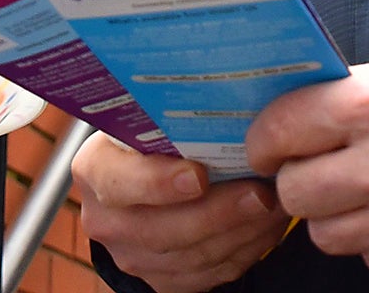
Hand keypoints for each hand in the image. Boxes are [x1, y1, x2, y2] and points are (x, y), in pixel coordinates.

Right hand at [73, 133, 288, 292]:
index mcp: (94, 169)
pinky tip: (265, 227)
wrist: (142, 181)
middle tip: (261, 194)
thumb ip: (170, 117)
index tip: (200, 175)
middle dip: (219, 213)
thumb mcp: (148, 119)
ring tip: (274, 206)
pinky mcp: (160, 282)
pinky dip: (243, 252)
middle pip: (162, 230)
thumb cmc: (153, 137)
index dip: (158, 183)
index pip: (119, 183)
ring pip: (192, 258)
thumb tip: (226, 95)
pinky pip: (208, 275)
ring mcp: (131, 256)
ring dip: (241, 233)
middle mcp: (105, 219)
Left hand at [247, 42, 368, 283]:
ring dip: (337, 214)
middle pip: (296, 192)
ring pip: (330, 235)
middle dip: (296, 178)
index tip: (268, 141)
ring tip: (364, 190)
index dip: (266, 135)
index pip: (283, 128)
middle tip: (312, 167)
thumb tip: (305, 113)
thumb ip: (360, 92)